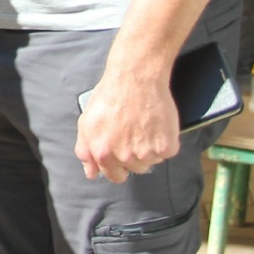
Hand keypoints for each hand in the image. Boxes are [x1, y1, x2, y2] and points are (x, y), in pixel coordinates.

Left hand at [75, 67, 179, 182]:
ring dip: (150, 148)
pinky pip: (167, 153)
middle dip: (134, 154)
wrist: (135, 77)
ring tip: (144, 125)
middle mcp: (124, 157)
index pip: (115, 176)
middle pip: (135, 169)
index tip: (123, 153)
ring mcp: (146, 153)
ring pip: (152, 161)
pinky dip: (165, 141)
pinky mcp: (166, 147)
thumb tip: (91, 174)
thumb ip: (85, 150)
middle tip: (133, 131)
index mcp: (103, 153)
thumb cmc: (110, 96)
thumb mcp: (87, 121)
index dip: (119, 165)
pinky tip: (156, 125)